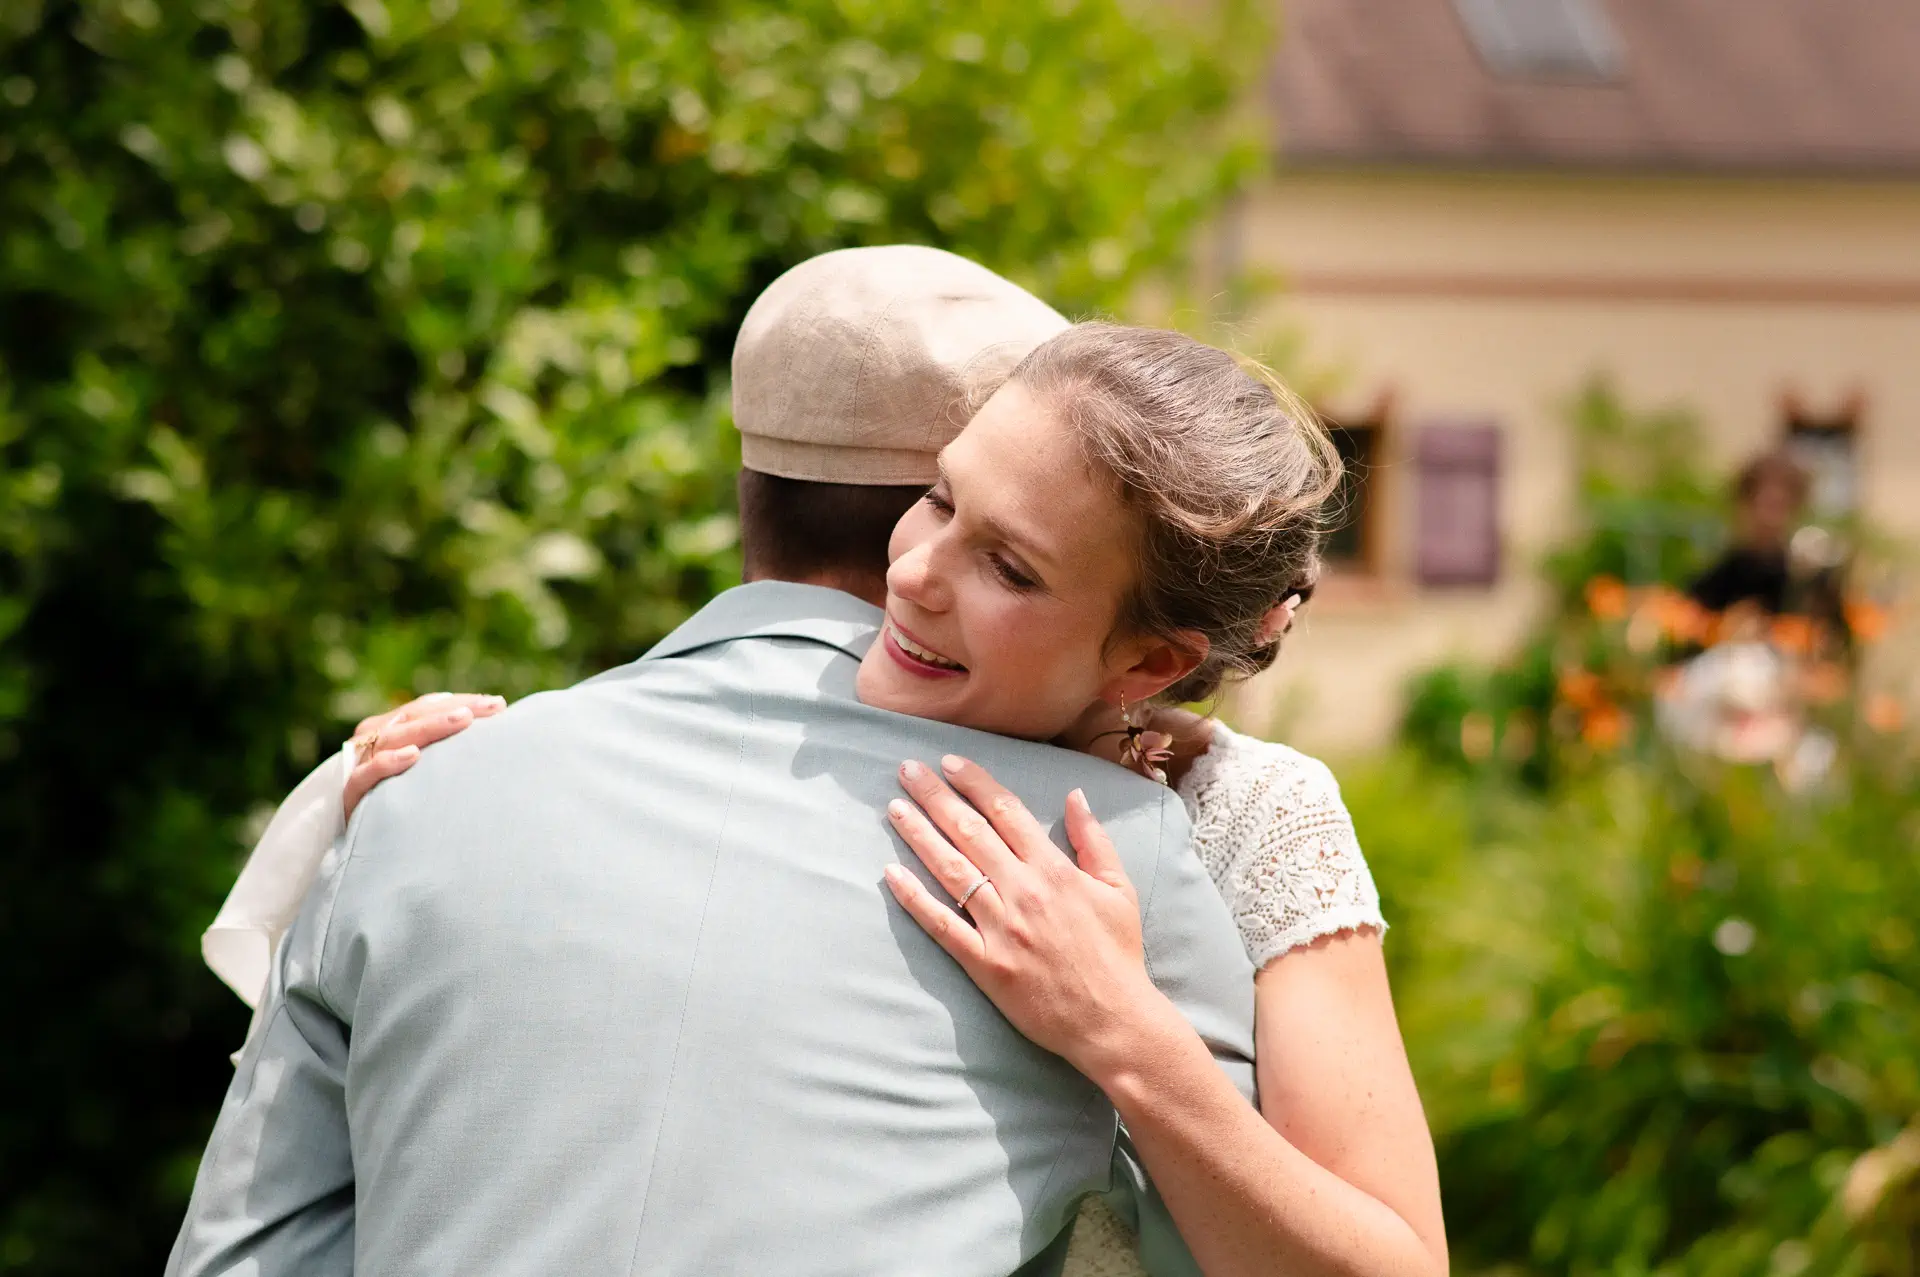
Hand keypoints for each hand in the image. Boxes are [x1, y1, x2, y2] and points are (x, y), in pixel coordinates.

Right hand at [344, 692, 505, 819]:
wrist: (360, 844)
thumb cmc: (398, 802)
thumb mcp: (421, 772)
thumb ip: (442, 750)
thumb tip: (491, 730)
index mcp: (390, 729)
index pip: (425, 708)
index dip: (460, 701)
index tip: (498, 705)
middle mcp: (373, 740)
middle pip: (413, 717)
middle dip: (454, 709)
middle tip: (491, 706)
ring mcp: (360, 764)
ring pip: (394, 737)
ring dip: (429, 727)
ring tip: (462, 720)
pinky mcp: (351, 793)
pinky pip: (366, 774)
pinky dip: (388, 762)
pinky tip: (413, 755)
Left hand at [881, 755, 1179, 1078]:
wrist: (1113, 1020)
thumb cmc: (1117, 955)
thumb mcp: (1119, 890)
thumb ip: (1093, 840)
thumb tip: (1074, 796)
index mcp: (1054, 870)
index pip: (1006, 812)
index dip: (975, 783)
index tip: (950, 762)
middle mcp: (1023, 891)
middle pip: (970, 832)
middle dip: (935, 797)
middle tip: (907, 770)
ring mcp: (1000, 928)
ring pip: (951, 870)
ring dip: (919, 835)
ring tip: (894, 809)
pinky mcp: (985, 964)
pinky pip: (942, 925)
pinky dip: (915, 899)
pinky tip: (890, 875)